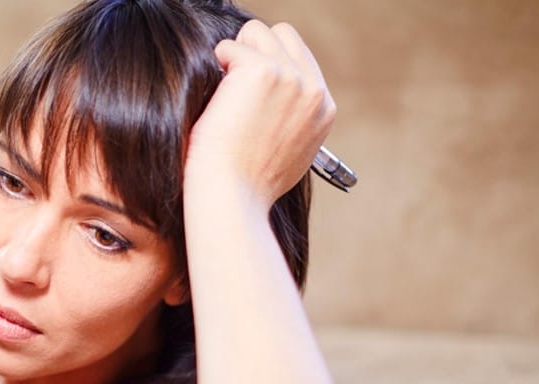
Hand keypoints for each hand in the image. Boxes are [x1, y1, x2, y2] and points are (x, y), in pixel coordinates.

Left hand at [185, 20, 335, 205]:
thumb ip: (292, 123)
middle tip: (232, 84)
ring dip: (233, 55)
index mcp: (323, 108)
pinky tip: (214, 96)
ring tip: (223, 91)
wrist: (233, 196)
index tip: (247, 88)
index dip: (269, 66)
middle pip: (282, 35)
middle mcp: (312, 89)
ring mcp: (290, 77)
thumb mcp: (288, 154)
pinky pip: (229, 47)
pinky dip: (216, 66)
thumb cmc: (248, 184)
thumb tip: (276, 107)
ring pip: (256, 32)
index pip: (300, 58)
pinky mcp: (262, 71)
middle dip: (253, 50)